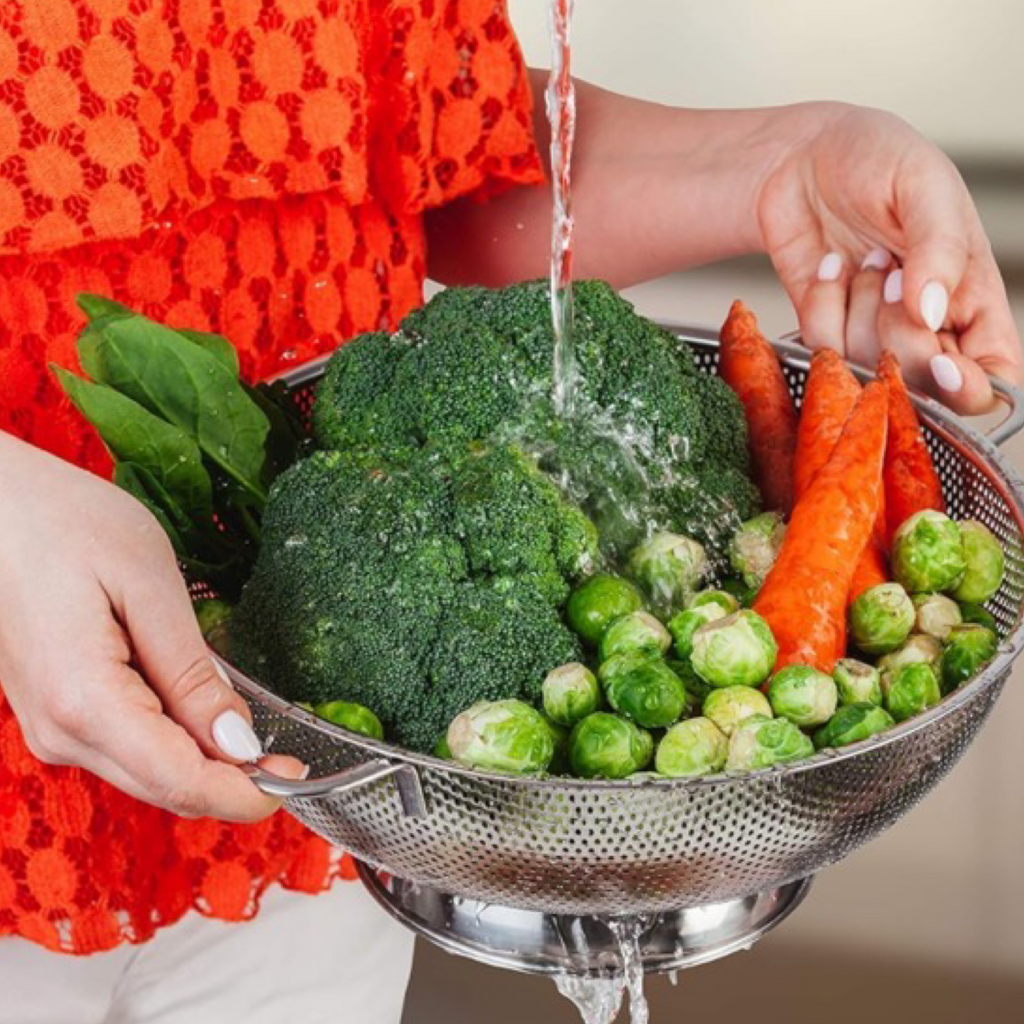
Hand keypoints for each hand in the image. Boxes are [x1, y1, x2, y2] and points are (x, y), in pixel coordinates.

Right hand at [0, 432, 303, 820]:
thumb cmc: (63, 524)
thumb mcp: (148, 585)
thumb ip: (191, 672)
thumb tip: (238, 742)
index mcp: (85, 702)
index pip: (179, 780)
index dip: (244, 792)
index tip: (296, 778)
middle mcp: (60, 732)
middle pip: (164, 788)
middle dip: (233, 785)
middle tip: (292, 760)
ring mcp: (52, 727)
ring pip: (146, 775)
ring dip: (206, 767)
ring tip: (258, 737)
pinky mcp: (56, 713)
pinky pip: (127, 749)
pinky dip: (174, 745)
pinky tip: (204, 715)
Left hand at [758, 102, 1021, 413]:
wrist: (801, 159)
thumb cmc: (878, 160)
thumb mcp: (923, 184)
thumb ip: (938, 248)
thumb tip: (933, 312)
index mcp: (972, 299)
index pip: (991, 379)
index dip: (970, 389)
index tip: (942, 362)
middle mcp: (926, 329)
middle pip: (924, 388)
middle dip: (902, 336)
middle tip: (889, 271)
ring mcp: (871, 336)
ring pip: (870, 374)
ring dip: (860, 311)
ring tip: (864, 257)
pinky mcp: (826, 333)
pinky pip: (823, 351)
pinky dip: (823, 305)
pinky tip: (830, 266)